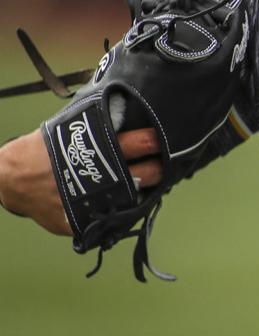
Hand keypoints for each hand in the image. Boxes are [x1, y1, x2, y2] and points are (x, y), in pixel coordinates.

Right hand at [0, 128, 161, 236]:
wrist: (9, 180)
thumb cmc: (40, 150)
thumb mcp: (67, 131)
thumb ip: (95, 128)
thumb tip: (125, 111)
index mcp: (92, 152)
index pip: (133, 144)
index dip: (151, 142)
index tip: (163, 139)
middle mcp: (93, 179)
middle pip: (141, 176)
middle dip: (158, 170)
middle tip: (165, 165)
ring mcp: (87, 204)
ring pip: (131, 201)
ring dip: (143, 193)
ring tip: (150, 184)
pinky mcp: (78, 224)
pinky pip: (108, 221)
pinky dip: (118, 212)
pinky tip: (125, 204)